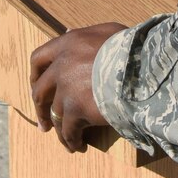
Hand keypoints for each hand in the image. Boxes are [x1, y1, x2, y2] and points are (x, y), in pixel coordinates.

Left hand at [29, 22, 127, 152]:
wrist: (141, 69)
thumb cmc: (131, 48)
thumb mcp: (109, 31)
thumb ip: (87, 35)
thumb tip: (68, 32)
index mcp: (68, 45)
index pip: (39, 59)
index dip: (36, 75)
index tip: (36, 86)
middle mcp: (62, 66)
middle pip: (40, 91)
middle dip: (40, 108)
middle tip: (44, 122)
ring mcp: (67, 89)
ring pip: (55, 114)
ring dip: (59, 129)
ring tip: (67, 141)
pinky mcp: (77, 110)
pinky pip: (69, 130)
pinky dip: (71, 140)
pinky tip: (77, 146)